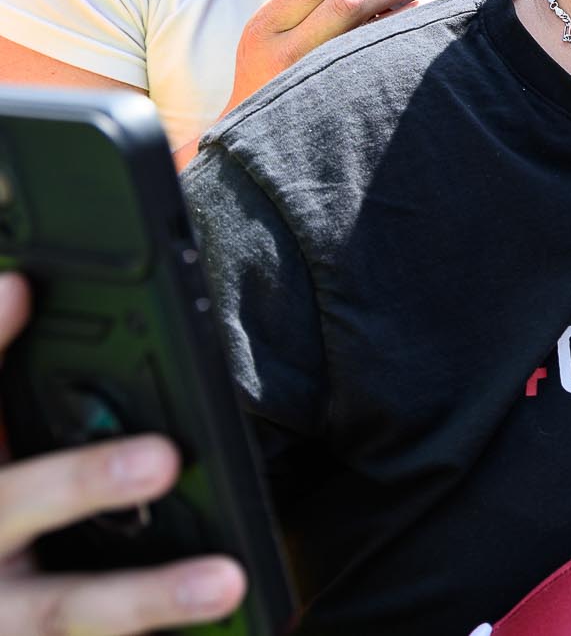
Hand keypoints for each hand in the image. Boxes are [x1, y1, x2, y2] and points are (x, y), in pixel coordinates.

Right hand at [0, 274, 246, 634]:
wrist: (1, 621)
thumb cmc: (7, 527)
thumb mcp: (1, 460)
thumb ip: (12, 390)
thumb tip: (36, 286)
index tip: (25, 284)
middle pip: (7, 506)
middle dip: (79, 482)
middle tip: (162, 457)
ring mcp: (1, 615)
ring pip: (60, 612)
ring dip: (144, 599)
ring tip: (226, 581)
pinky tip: (232, 627)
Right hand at [227, 0, 428, 110]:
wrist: (259, 136)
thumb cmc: (272, 74)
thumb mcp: (272, 36)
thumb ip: (305, 5)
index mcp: (264, 27)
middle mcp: (285, 51)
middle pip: (345, 4)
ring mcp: (312, 78)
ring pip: (367, 32)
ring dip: (402, 9)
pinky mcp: (338, 101)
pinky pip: (376, 60)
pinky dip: (400, 37)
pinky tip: (418, 29)